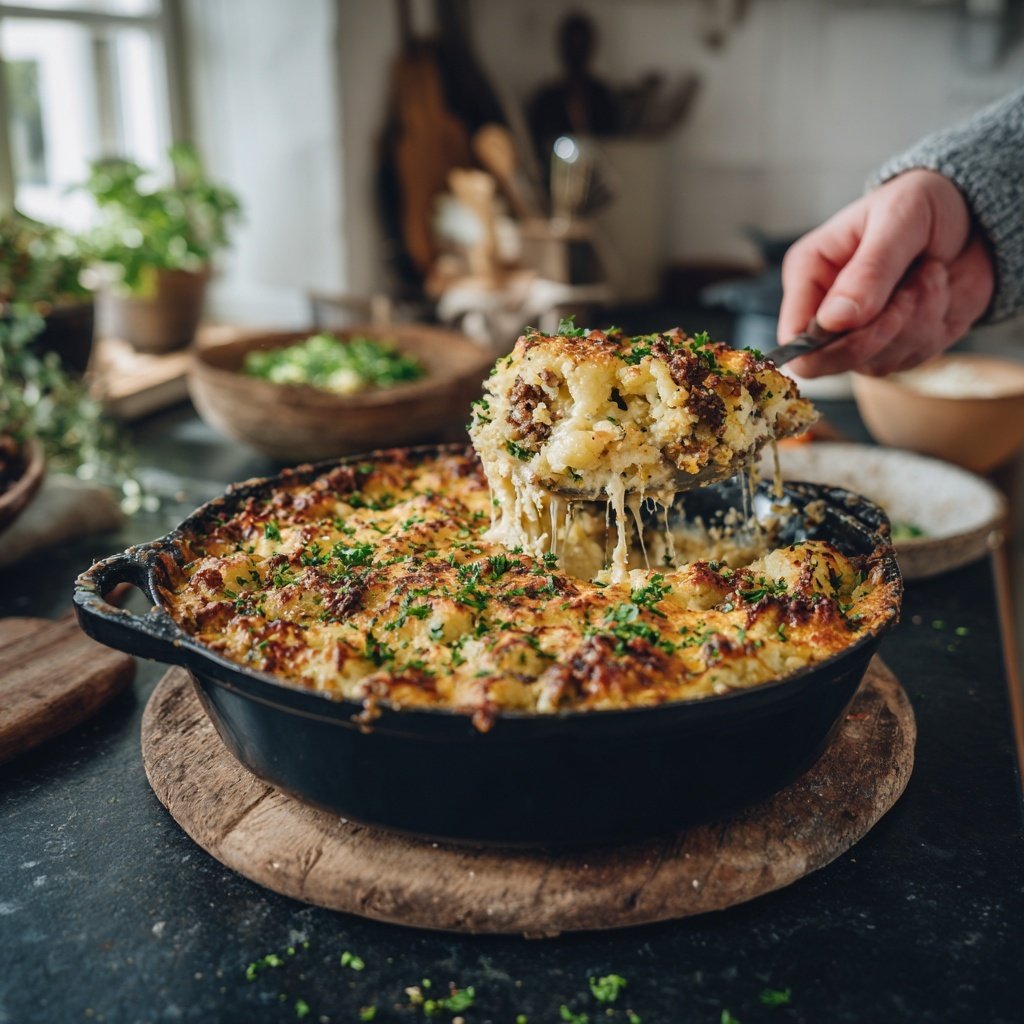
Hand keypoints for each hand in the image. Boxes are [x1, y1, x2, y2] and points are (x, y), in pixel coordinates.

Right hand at [777, 169, 994, 376]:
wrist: (971, 216)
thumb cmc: (922, 204)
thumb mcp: (899, 218)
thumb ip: (868, 271)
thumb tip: (833, 320)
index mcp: (810, 275)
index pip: (792, 336)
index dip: (823, 345)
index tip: (870, 318)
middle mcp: (826, 312)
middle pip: (831, 362)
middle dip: (882, 330)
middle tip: (913, 289)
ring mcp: (859, 335)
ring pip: (877, 362)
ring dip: (917, 321)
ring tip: (930, 274)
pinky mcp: (894, 346)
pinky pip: (911, 358)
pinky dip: (935, 325)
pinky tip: (937, 291)